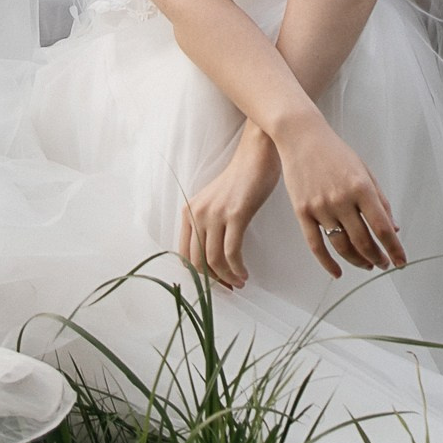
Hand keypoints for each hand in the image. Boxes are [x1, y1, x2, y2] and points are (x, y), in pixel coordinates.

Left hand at [179, 126, 283, 290]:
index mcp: (190, 211)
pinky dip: (237, 268)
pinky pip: (231, 252)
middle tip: (229, 287)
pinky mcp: (236, 214)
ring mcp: (215, 214)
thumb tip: (213, 258)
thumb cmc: (242, 179)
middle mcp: (198, 213)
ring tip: (240, 282)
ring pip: (213, 260)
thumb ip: (209, 224)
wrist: (257, 154)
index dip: (199, 275)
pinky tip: (244, 273)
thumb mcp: (216, 202)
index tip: (215, 283)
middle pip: (197, 261)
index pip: (185, 254)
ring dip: (227, 277)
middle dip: (213, 281)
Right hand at [276, 114, 406, 279]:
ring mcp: (320, 207)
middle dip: (377, 257)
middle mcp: (341, 199)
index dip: (393, 248)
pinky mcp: (302, 212)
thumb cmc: (335, 152)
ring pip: (341, 246)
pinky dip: (328, 263)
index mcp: (361, 187)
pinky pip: (316, 245)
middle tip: (384, 264)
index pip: (382, 227)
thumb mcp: (364, 171)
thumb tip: (392, 228)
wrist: (301, 136)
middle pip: (363, 241)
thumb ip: (380, 200)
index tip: (401, 261)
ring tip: (367, 265)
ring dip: (357, 260)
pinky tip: (338, 272)